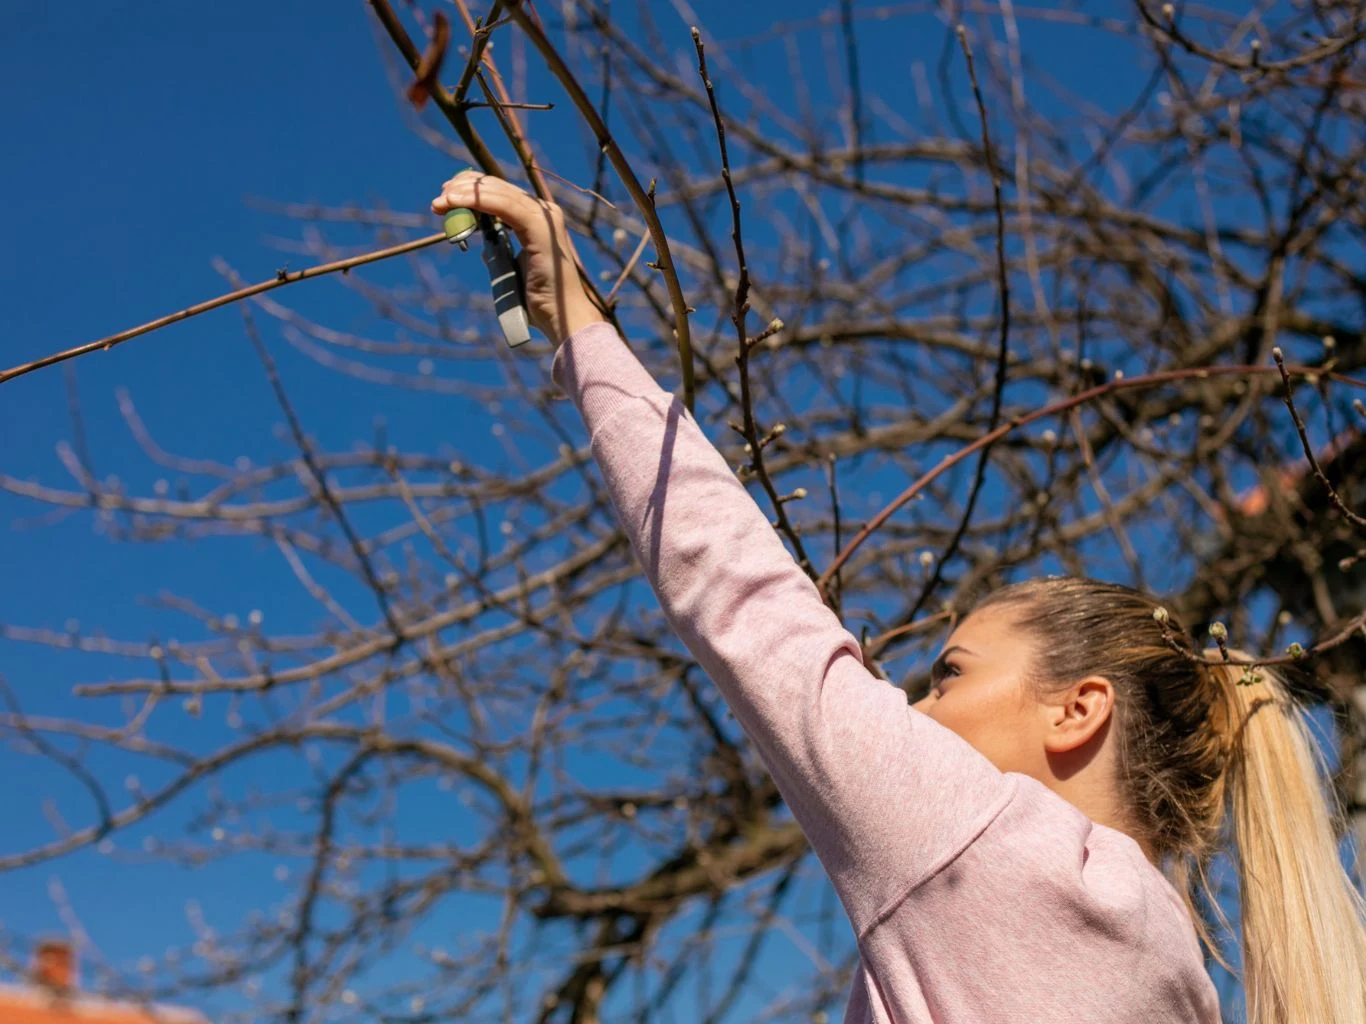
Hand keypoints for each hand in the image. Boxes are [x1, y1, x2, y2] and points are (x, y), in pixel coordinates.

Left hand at [432, 171, 604, 345]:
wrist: (562, 317)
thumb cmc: (541, 299)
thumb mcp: (513, 268)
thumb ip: (502, 251)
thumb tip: (485, 245)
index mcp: (538, 219)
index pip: (501, 192)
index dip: (472, 189)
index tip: (446, 196)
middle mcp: (544, 212)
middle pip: (497, 187)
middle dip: (464, 188)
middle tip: (439, 199)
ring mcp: (545, 217)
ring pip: (498, 193)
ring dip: (465, 194)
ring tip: (441, 202)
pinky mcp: (541, 227)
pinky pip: (504, 206)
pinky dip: (477, 201)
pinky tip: (456, 202)